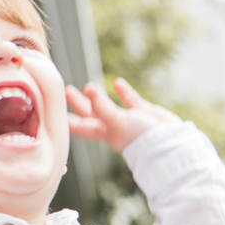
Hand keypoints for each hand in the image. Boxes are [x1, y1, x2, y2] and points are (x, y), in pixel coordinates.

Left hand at [66, 78, 180, 153]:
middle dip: (78, 104)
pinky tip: (118, 83)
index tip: (54, 112)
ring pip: (108, 106)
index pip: (79, 126)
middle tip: (67, 90)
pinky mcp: (143, 113)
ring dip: (98, 96)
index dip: (68, 120)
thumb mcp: (116, 122)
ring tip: (90, 85)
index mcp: (102, 133)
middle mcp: (112, 127)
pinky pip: (130, 100)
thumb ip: (101, 106)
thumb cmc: (139, 137)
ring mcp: (128, 120)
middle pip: (90, 114)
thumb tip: (89, 88)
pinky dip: (123, 92)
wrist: (170, 142)